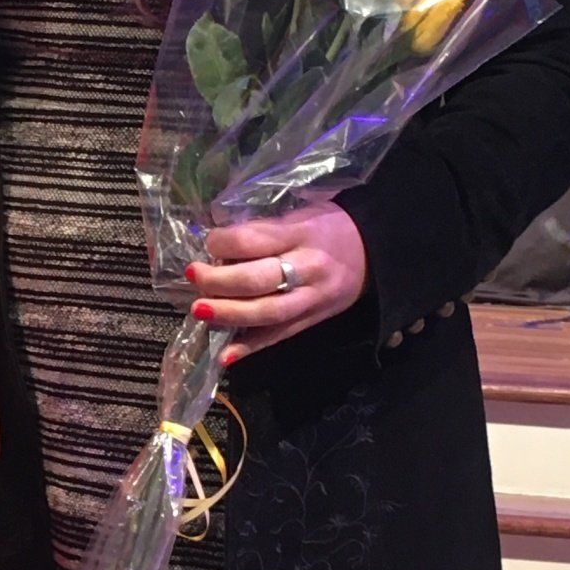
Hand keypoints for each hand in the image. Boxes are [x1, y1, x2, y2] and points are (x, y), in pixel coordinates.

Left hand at [187, 201, 369, 358]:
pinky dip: (250, 348)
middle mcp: (307, 267)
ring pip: (266, 313)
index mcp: (302, 233)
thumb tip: (217, 244)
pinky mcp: (311, 321)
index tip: (209, 242)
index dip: (223, 242)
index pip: (254, 240)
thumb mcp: (302, 214)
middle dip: (218, 281)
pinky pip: (278, 336)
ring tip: (200, 310)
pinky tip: (225, 356)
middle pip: (257, 279)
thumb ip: (265, 228)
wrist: (376, 254)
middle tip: (194, 276)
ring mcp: (311, 299)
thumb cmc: (331, 227)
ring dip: (228, 314)